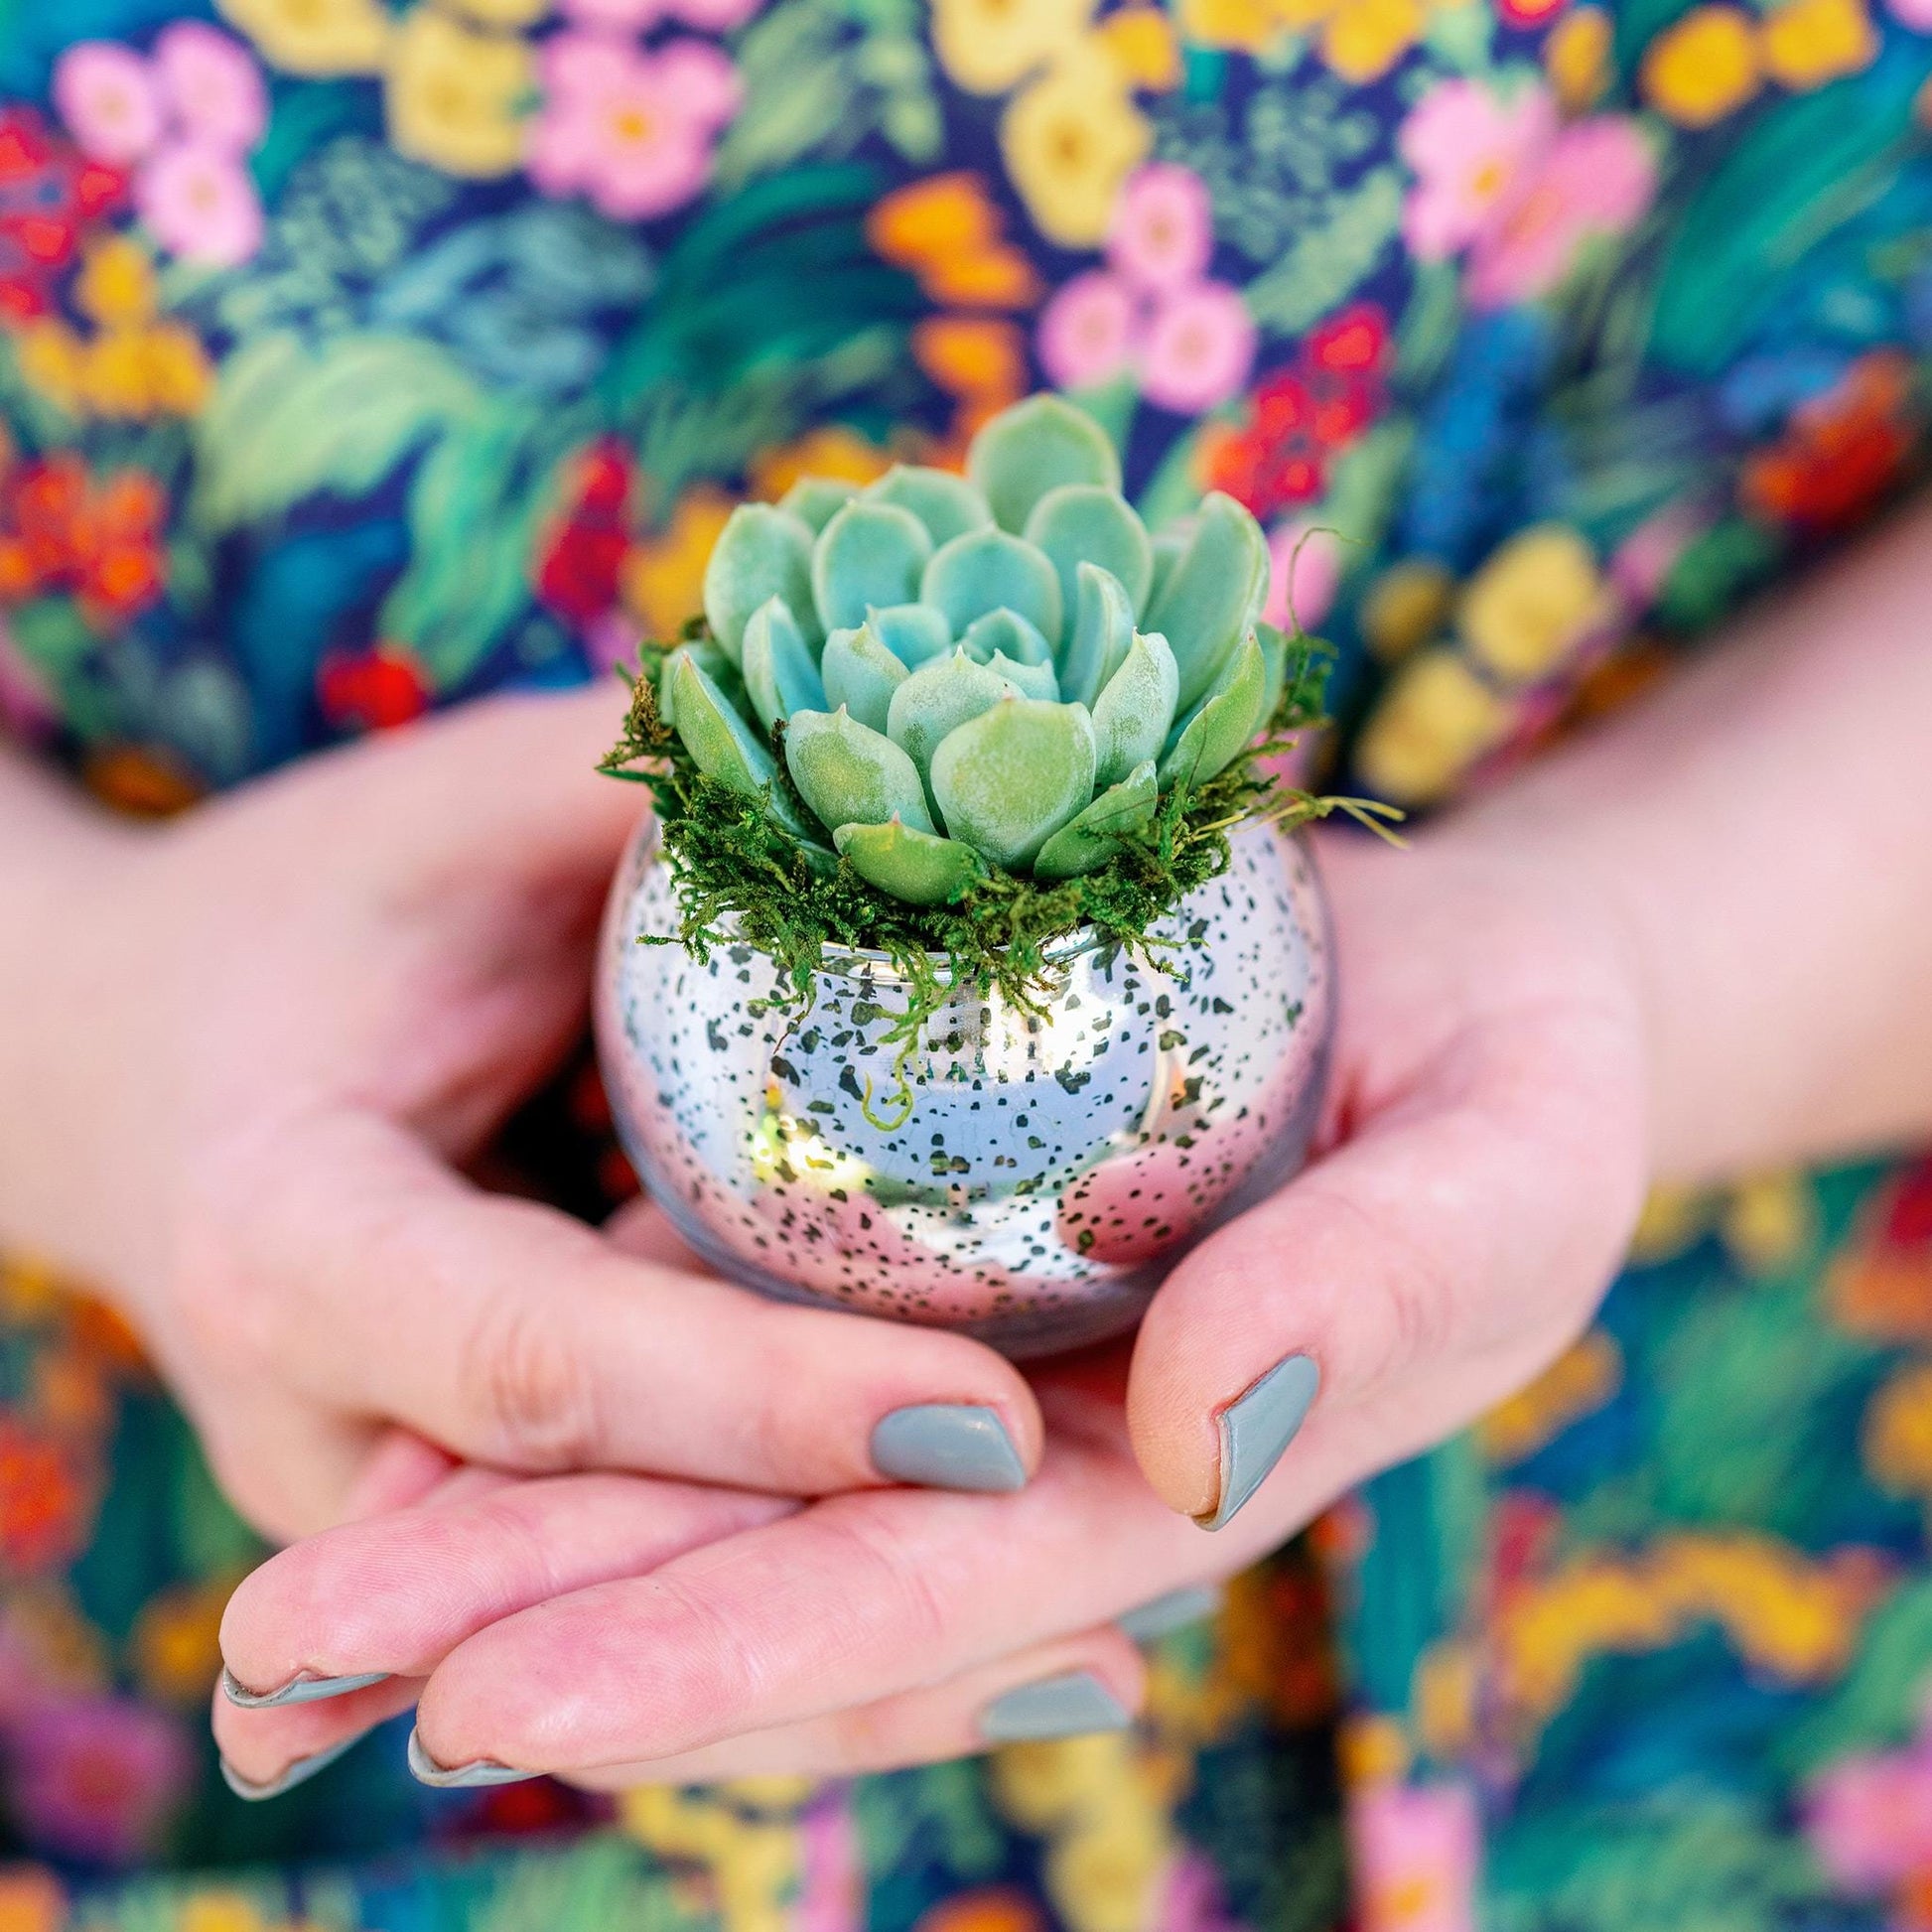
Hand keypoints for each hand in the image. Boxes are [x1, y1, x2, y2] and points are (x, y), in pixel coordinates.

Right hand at [0, 689, 1044, 1549]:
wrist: (147, 1066)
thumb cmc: (300, 911)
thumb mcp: (449, 822)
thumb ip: (642, 804)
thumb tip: (911, 771)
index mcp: (294, 1251)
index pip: (543, 1360)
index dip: (759, 1405)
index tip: (983, 1426)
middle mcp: (337, 1442)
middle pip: (618, 1547)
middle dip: (857, 1574)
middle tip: (1132, 1553)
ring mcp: (404, 1510)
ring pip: (650, 1607)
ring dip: (869, 1635)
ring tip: (1120, 1627)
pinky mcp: (475, 1515)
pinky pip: (656, 1561)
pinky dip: (818, 1573)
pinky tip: (1014, 1579)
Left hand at [212, 818, 1648, 1787]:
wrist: (1450, 971)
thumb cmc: (1518, 1056)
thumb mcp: (1517, 1152)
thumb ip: (1394, 1294)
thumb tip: (1200, 1437)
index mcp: (1174, 1467)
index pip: (942, 1592)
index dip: (743, 1648)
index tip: (512, 1692)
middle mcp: (1040, 1447)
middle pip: (781, 1560)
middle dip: (558, 1620)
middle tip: (304, 1675)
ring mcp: (965, 1349)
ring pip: (722, 1469)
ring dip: (516, 1530)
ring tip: (295, 1603)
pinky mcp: (905, 1237)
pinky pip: (728, 1327)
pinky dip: (581, 1392)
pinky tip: (419, 1425)